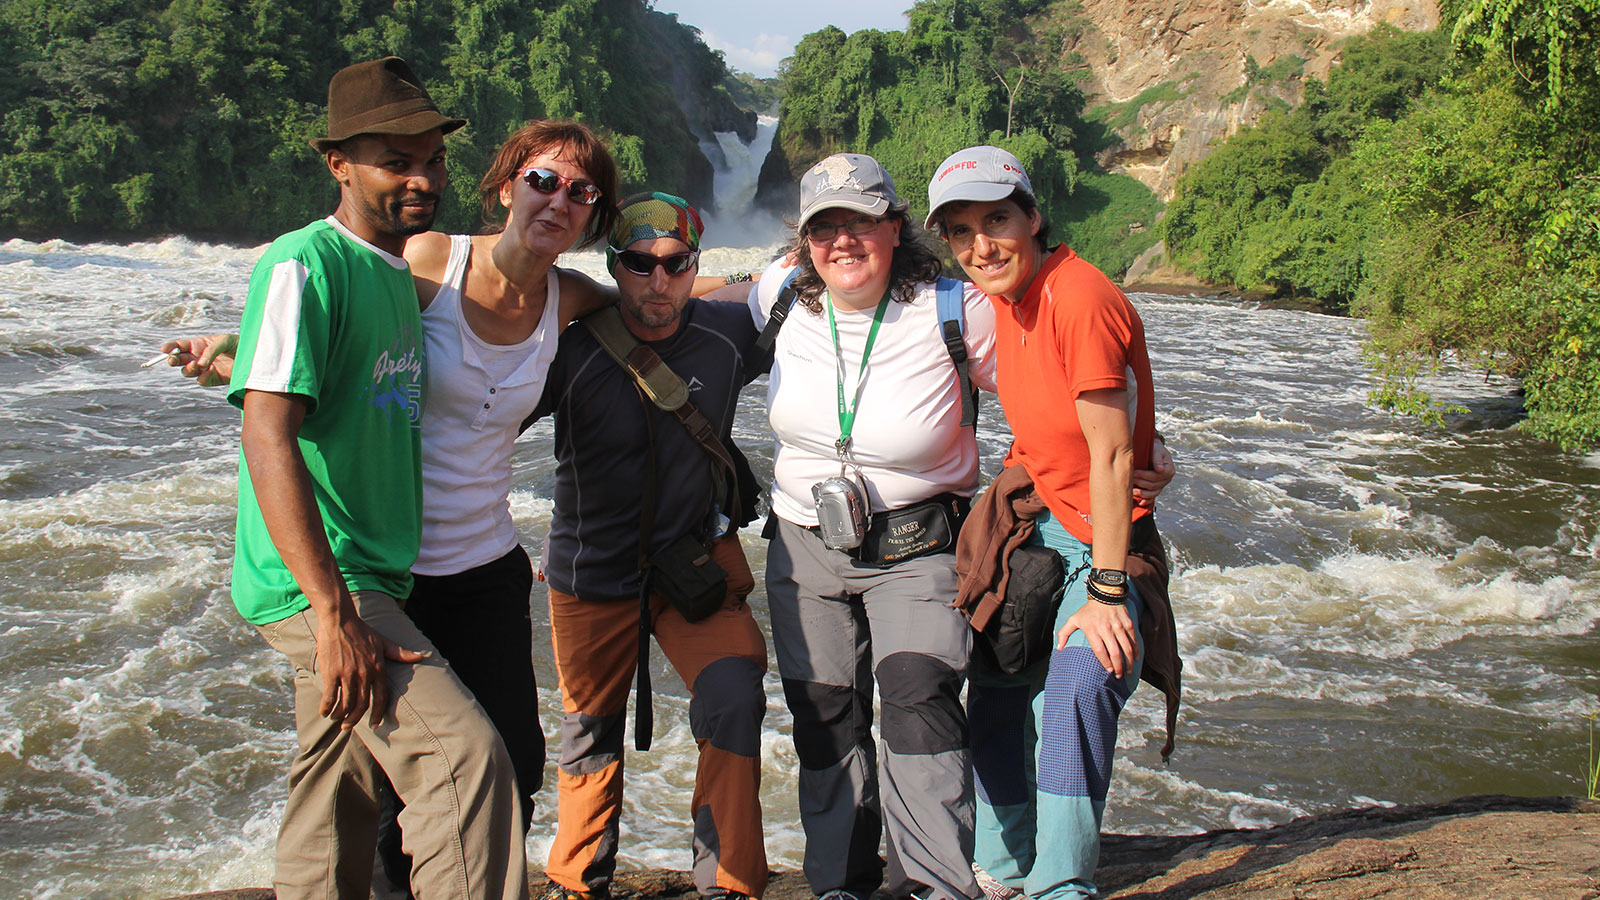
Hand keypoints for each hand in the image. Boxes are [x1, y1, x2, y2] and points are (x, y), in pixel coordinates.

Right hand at [161, 333, 236, 386]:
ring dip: (188, 369)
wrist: (254, 358)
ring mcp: (204, 369)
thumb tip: (200, 364)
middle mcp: (198, 357)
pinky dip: (203, 377)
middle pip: (178, 360)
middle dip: (173, 359)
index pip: (180, 345)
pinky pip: (201, 380)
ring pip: (186, 372)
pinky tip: (211, 370)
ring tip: (196, 364)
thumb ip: (211, 350)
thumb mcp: (224, 341)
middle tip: (172, 359)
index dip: (170, 347)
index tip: (164, 349)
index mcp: (198, 344)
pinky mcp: (212, 379)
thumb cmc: (238, 344)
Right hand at [315, 606, 425, 728]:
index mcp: (378, 668)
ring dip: (340, 716)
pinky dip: (326, 708)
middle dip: (355, 719)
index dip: (378, 714)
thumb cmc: (361, 631)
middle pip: (361, 705)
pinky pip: (329, 697)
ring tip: (337, 719)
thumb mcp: (383, 642)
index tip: (375, 725)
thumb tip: (421, 656)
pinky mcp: (331, 673)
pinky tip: (324, 712)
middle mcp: (364, 674)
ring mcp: (347, 674)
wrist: (339, 620)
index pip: (381, 697)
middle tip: (349, 726)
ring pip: (345, 704)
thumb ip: (399, 653)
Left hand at [1057, 598, 1136, 678]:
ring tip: (1128, 670)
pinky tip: (1135, 658)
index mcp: (1093, 630)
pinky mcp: (1128, 624)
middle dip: (1118, 667)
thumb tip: (1058, 648)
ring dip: (1129, 662)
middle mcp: (1106, 629)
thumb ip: (1064, 633)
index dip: (1105, 662)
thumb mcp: (1074, 619)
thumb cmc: (1088, 610)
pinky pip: (1133, 640)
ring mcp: (1118, 627)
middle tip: (1118, 675)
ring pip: (1126, 648)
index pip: (1100, 651)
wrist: (1105, 593)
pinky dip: (1136, 650)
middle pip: (1115, 652)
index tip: (1108, 671)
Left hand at [1131, 437, 1174, 506]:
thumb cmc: (1155, 449)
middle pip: (1154, 484)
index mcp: (1169, 470)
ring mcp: (1162, 485)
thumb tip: (1159, 469)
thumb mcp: (1157, 450)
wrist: (1155, 450)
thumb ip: (1157, 459)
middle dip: (1140, 482)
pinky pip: (1153, 497)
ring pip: (1153, 493)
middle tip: (1129, 479)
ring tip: (1132, 491)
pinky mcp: (1157, 488)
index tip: (1134, 472)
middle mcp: (1167, 479)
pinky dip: (1147, 500)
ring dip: (1142, 493)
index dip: (1144, 475)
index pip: (1156, 476)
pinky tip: (1140, 502)